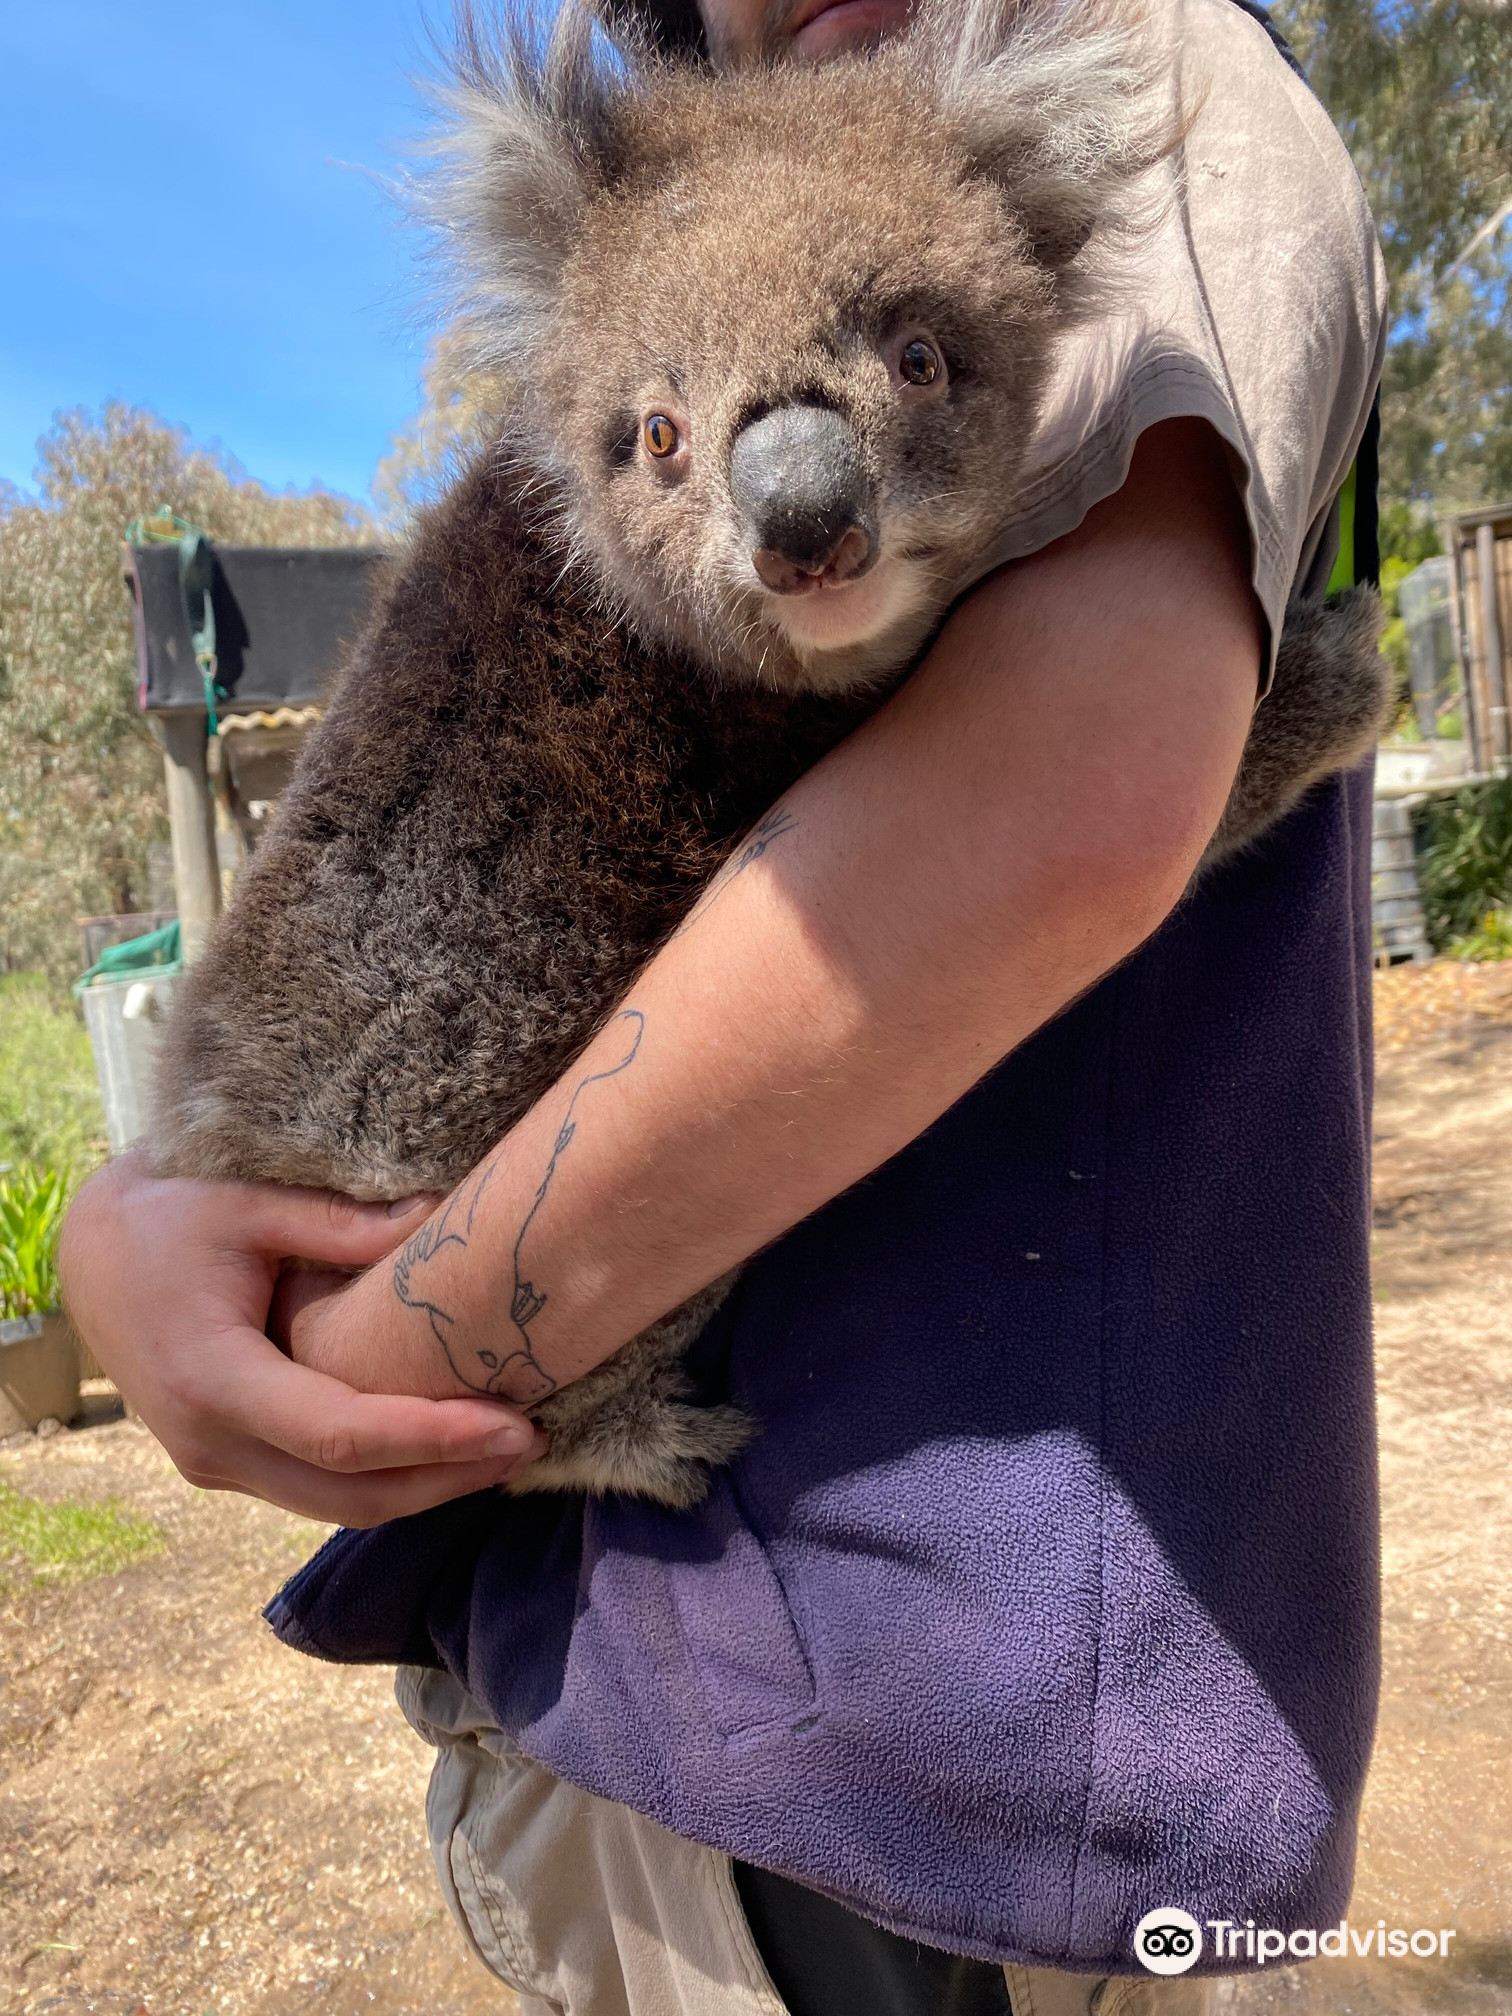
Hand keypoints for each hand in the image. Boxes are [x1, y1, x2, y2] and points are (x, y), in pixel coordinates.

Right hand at [57, 1150, 545, 1525]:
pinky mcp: (229, 1461)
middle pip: (349, 1496)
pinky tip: (445, 1447)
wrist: (91, 1253)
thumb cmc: (169, 1217)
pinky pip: (317, 1489)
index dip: (432, 1438)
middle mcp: (210, 1444)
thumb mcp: (250, 1204)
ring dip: (423, 1487)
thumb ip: (343, 1222)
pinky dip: (386, 1478)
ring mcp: (214, 1464)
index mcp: (213, 1382)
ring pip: (336, 1507)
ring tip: (505, 1448)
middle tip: (530, 1441)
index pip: (342, 1436)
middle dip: (446, 1477)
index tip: (512, 1425)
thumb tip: (442, 1217)